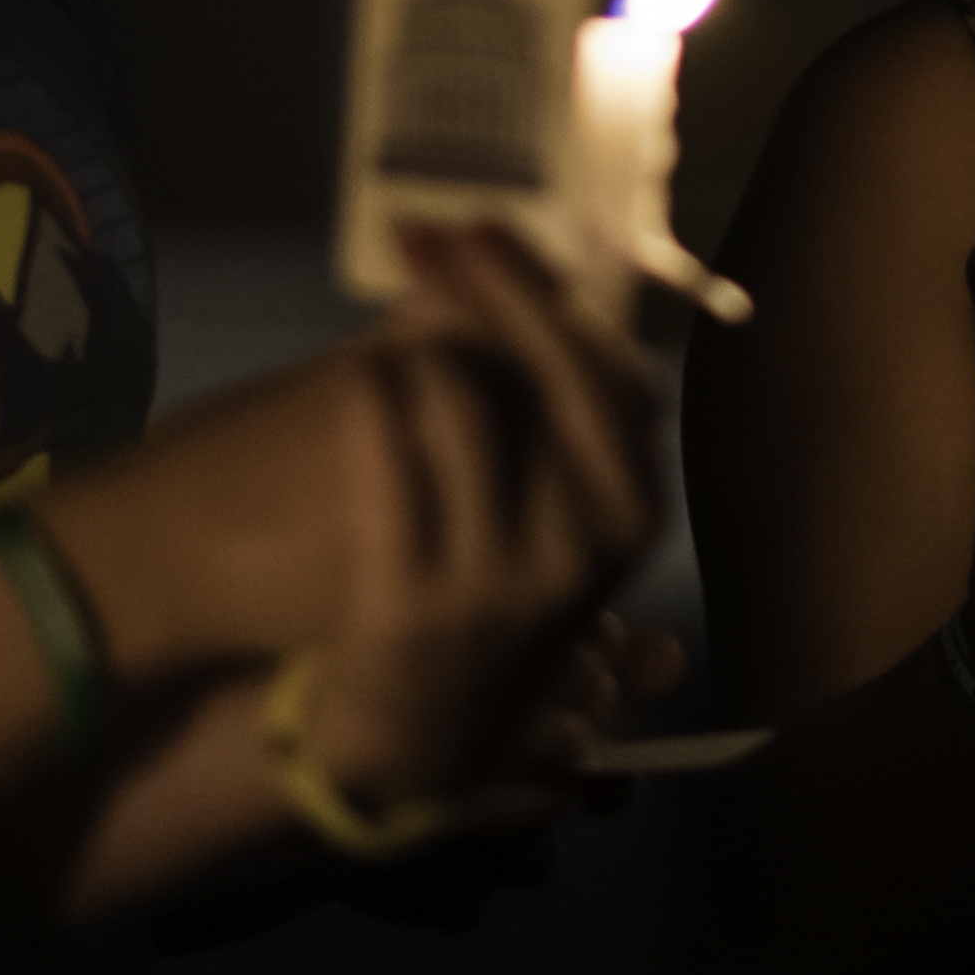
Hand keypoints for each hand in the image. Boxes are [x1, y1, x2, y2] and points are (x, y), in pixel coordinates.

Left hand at [295, 223, 674, 819]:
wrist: (399, 742)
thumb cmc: (468, 596)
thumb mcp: (536, 510)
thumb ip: (541, 406)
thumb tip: (532, 275)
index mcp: (622, 518)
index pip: (607, 370)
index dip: (544, 289)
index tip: (489, 231)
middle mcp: (580, 551)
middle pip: (548, 368)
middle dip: (493, 283)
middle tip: (434, 234)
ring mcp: (498, 581)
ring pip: (458, 389)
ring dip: (417, 342)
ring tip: (386, 337)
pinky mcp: (411, 601)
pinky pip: (382, 442)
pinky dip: (368, 388)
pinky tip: (352, 377)